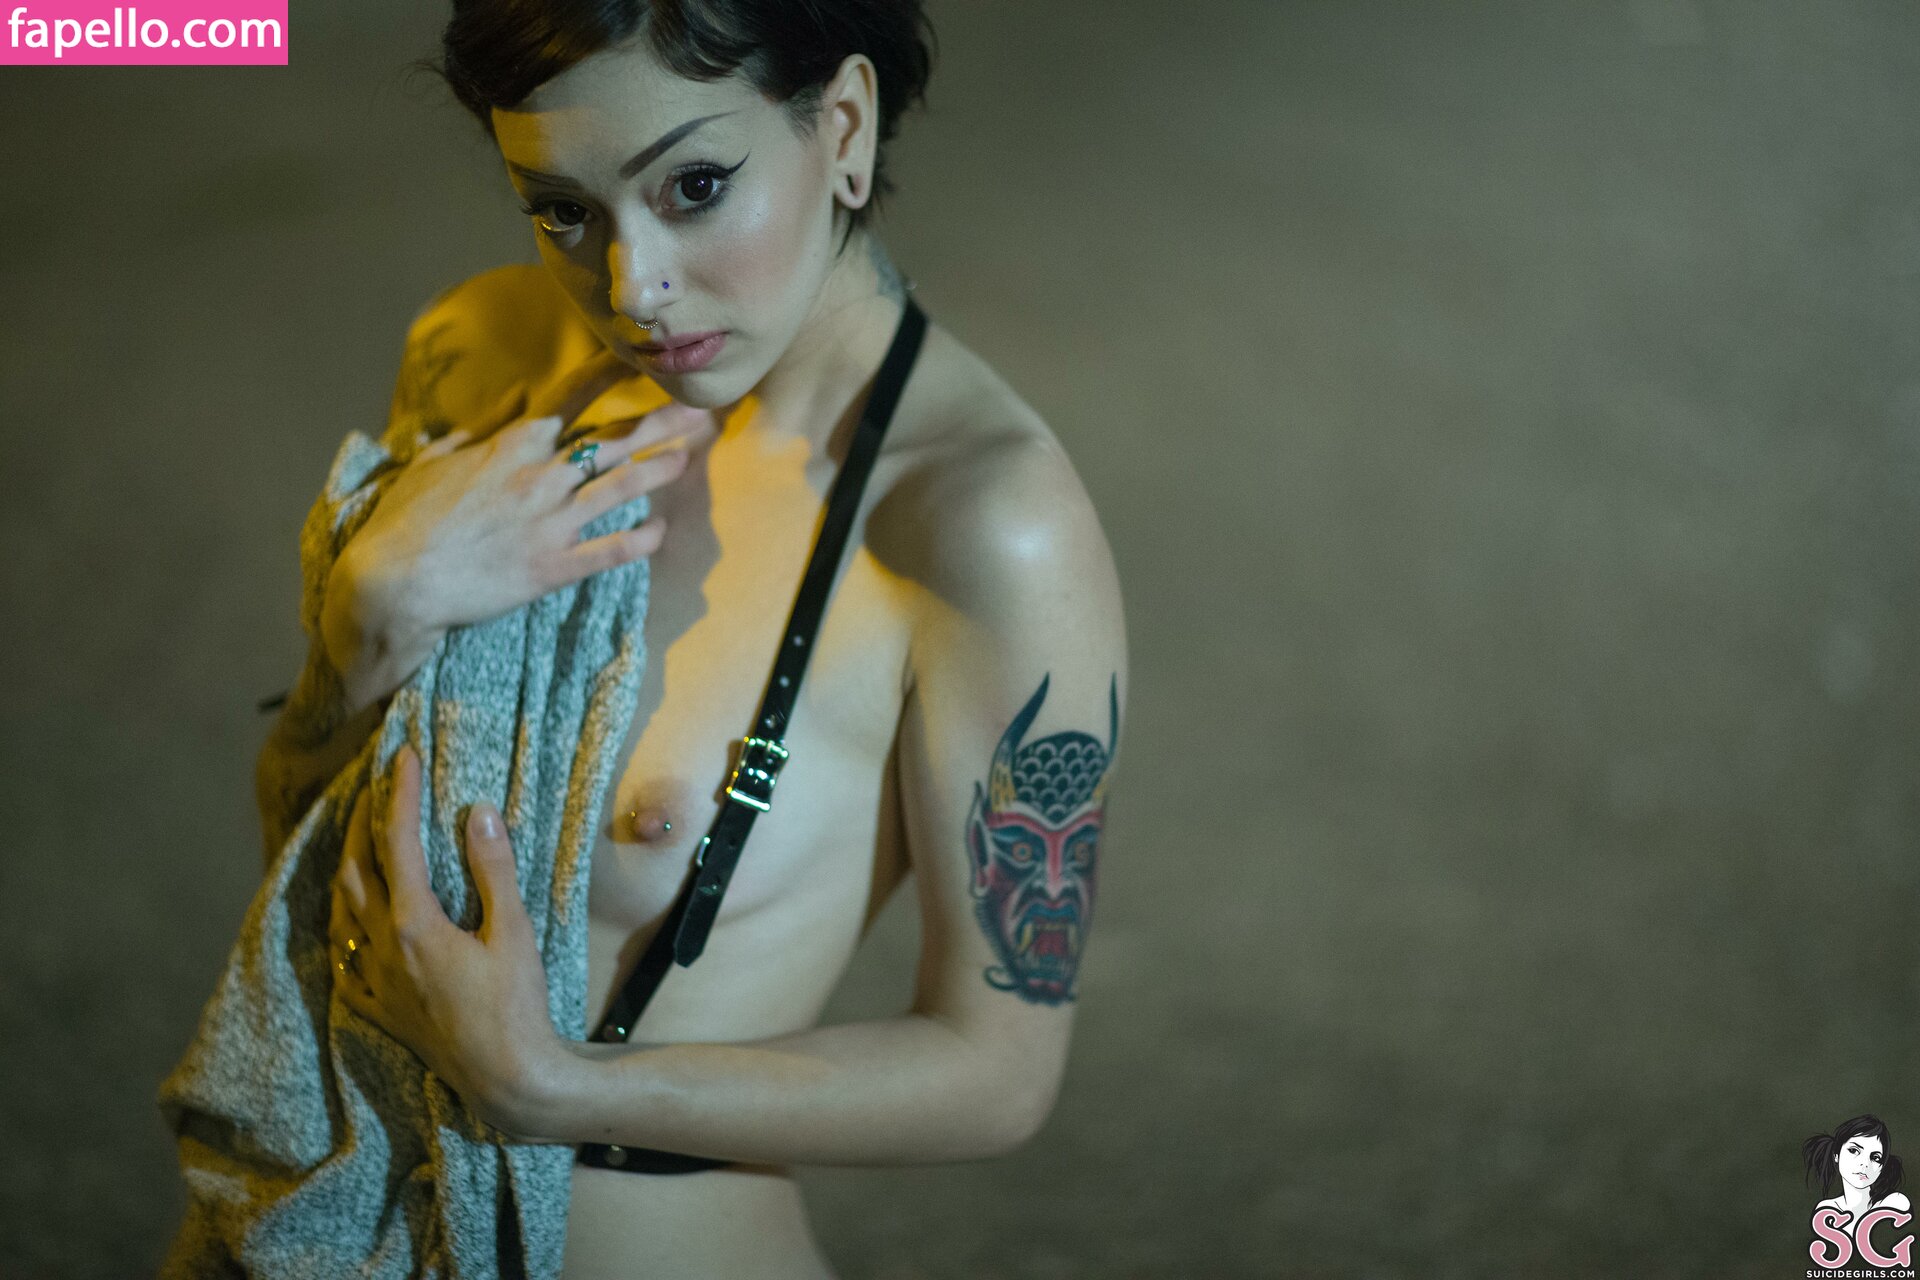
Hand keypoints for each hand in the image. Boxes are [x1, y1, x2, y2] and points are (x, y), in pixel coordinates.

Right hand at [327, 349, 708, 694]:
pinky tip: (661, 531)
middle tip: (699, 413)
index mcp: (511, 446)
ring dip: (658, 472)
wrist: (393, 581)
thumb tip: (508, 398)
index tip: (641, 358)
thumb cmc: (405, 520)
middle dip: (660, 424)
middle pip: (613, 441)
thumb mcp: (434, 461)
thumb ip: (478, 428)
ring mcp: (549, 522)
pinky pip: (610, 550)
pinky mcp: (552, 566)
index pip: (570, 397)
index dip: (610, 374)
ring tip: (687, 460)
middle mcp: (539, 477)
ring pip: (620, 488)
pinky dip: (640, 540)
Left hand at [330, 744, 562, 1138]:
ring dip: (347, 868)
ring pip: (341, 911)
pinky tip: (352, 922)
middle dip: (361, 822)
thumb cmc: (516, 1005)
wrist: (506, 1079)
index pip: (398, 842)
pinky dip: (344, 925)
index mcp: (413, 922)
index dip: (400, 794)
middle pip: (355, 869)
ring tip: (359, 843)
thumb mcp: (514, 932)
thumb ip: (493, 869)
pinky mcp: (378, 1009)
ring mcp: (374, 981)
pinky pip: (343, 959)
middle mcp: (382, 948)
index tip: (403, 756)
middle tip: (375, 789)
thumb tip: (478, 811)